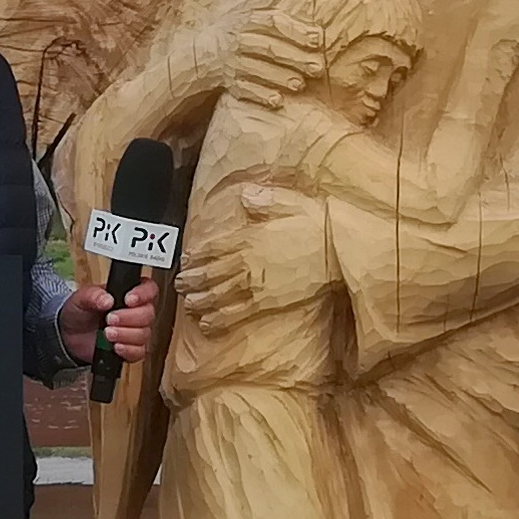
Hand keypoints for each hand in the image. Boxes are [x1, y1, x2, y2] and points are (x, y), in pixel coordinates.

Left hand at [63, 276, 156, 364]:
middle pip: (148, 314)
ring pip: (144, 334)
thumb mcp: (81, 298)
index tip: (129, 300)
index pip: (149, 289)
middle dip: (129, 317)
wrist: (69, 335)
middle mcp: (135, 312)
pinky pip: (138, 352)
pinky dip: (127, 350)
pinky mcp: (130, 350)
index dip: (143, 294)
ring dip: (126, 334)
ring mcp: (134, 332)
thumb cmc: (79, 312)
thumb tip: (107, 299)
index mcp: (128, 293)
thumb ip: (93, 295)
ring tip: (107, 333)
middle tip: (109, 319)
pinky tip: (115, 347)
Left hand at [176, 188, 322, 331]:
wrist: (338, 250)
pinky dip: (217, 318)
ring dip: (198, 299)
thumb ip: (264, 200)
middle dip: (191, 279)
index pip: (213, 247)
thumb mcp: (290, 202)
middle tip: (179, 284)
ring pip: (217, 293)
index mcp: (249, 236)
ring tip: (188, 303)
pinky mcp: (267, 301)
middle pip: (210, 272)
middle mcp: (247, 260)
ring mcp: (255, 283)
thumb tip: (246, 195)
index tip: (185, 260)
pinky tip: (206, 323)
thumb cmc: (317, 224)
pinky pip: (235, 312)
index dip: (196, 256)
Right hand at [224, 17, 312, 111]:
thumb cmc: (239, 33)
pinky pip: (244, 90)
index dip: (296, 30)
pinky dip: (260, 95)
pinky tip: (277, 100)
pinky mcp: (228, 82)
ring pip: (257, 70)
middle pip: (269, 47)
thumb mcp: (253, 15)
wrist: (203, 55)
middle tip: (317, 68)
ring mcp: (231, 62)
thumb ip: (279, 16)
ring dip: (280, 77)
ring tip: (300, 84)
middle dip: (294, 58)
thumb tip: (313, 14)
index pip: (273, 21)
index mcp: (247, 19)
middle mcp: (237, 39)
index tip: (316, 40)